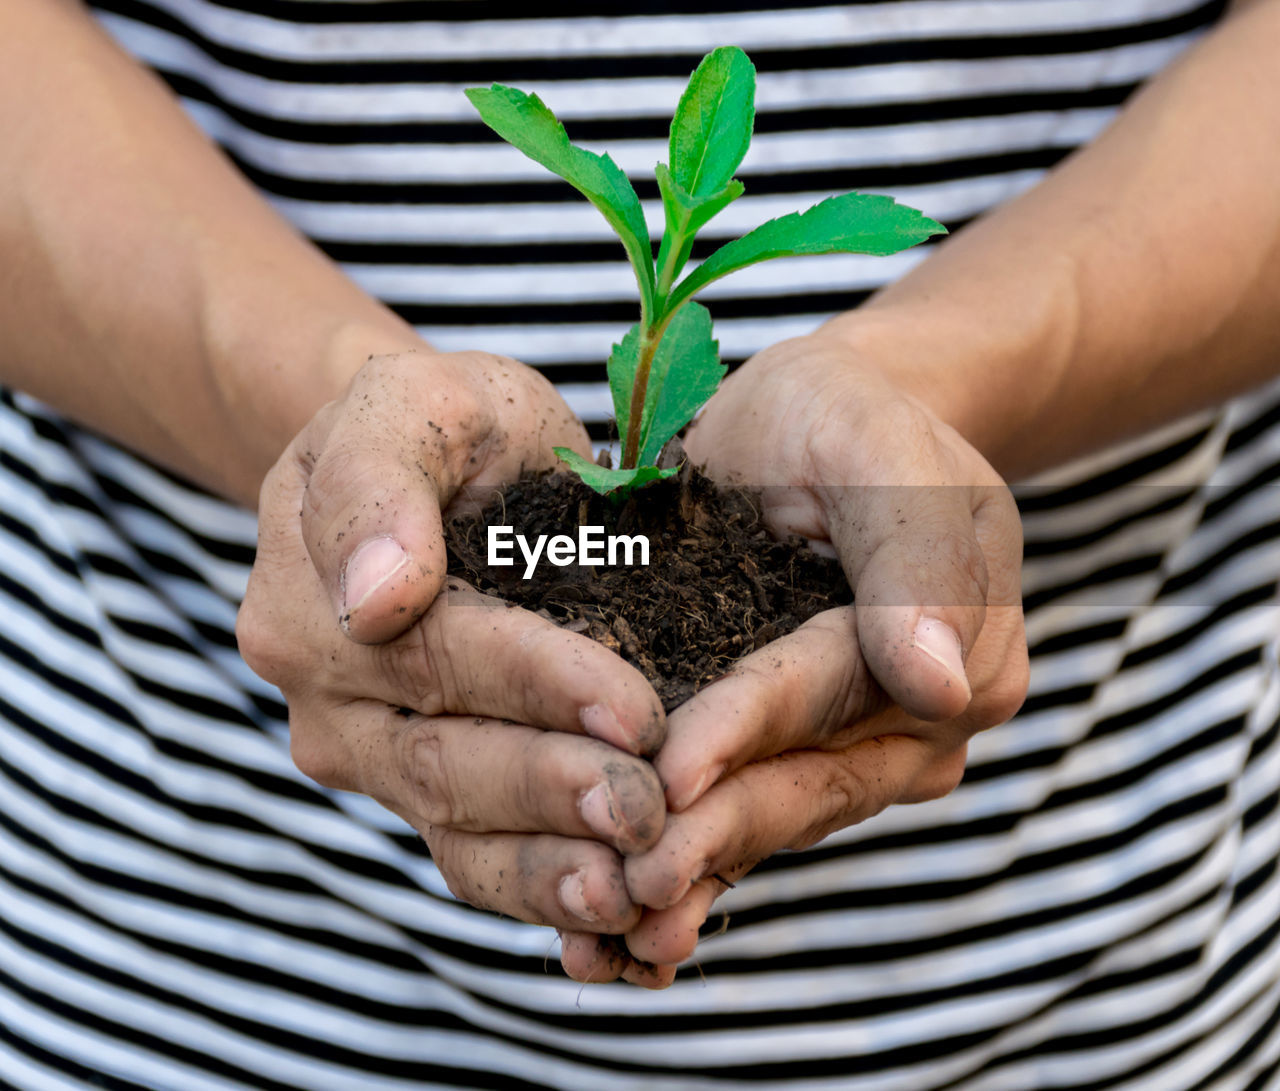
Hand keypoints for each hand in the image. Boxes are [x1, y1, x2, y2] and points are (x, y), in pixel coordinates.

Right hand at [238, 350, 668, 968]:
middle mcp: (327, 695)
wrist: (435, 472)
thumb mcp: (413, 402)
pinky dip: (540, 891)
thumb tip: (375, 595)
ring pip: (456, 828)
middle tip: (648, 814)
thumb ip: (382, 480)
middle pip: (443, 759)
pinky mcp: (418, 794)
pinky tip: (610, 914)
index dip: (538, 684)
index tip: (634, 710)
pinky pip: (472, 856)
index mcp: (312, 596)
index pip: (435, 653)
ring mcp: (369, 754)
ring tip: (632, 890)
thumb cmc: (443, 426)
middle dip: (552, 790)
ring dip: (548, 866)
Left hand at [558, 332, 1028, 982]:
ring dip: (692, 875)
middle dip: (712, 832)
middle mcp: (913, 721)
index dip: (752, 731)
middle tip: (629, 887)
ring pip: (768, 818)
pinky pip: (739, 819)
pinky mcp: (788, 759)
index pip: (837, 695)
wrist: (807, 430)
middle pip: (802, 781)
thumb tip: (946, 689)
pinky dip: (684, 871)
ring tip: (609, 936)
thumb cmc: (842, 421)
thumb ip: (916, 554)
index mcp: (959, 650)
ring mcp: (852, 751)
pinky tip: (613, 937)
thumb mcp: (879, 446)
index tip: (674, 772)